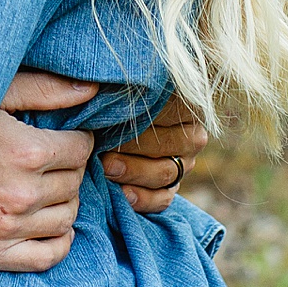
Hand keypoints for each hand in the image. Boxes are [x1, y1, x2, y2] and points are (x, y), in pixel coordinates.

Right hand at [0, 70, 97, 272]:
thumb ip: (44, 90)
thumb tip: (92, 89)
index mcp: (26, 152)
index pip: (80, 149)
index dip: (74, 140)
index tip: (63, 137)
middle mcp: (21, 194)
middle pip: (74, 183)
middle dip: (68, 168)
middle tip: (50, 160)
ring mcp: (5, 228)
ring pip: (65, 218)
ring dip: (63, 201)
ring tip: (45, 187)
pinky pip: (47, 256)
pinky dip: (59, 241)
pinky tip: (50, 224)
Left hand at [100, 92, 207, 214]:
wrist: (114, 129)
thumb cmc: (115, 101)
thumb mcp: (119, 89)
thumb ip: (118, 88)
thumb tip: (94, 87)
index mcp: (187, 105)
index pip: (168, 111)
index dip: (138, 115)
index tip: (111, 117)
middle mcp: (193, 135)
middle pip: (167, 145)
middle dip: (132, 147)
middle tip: (104, 148)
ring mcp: (185, 164)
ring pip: (164, 172)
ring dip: (133, 172)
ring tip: (106, 168)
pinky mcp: (172, 187)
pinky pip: (163, 198)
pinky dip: (143, 198)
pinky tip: (122, 194)